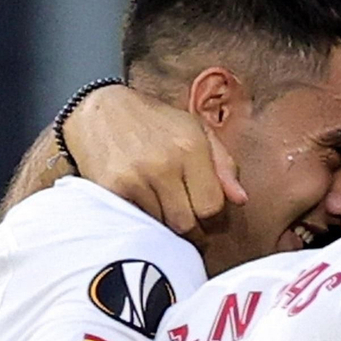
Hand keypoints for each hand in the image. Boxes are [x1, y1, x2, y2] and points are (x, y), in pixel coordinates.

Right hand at [63, 84, 247, 236]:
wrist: (99, 109)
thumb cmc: (154, 121)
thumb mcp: (196, 130)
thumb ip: (224, 164)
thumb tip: (241, 199)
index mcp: (191, 147)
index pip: (213, 206)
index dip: (214, 218)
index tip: (208, 219)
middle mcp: (164, 164)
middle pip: (188, 224)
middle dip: (192, 231)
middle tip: (189, 226)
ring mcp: (135, 179)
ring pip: (162, 228)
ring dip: (167, 229)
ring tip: (165, 214)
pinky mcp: (112, 191)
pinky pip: (137, 224)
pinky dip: (144, 224)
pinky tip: (145, 212)